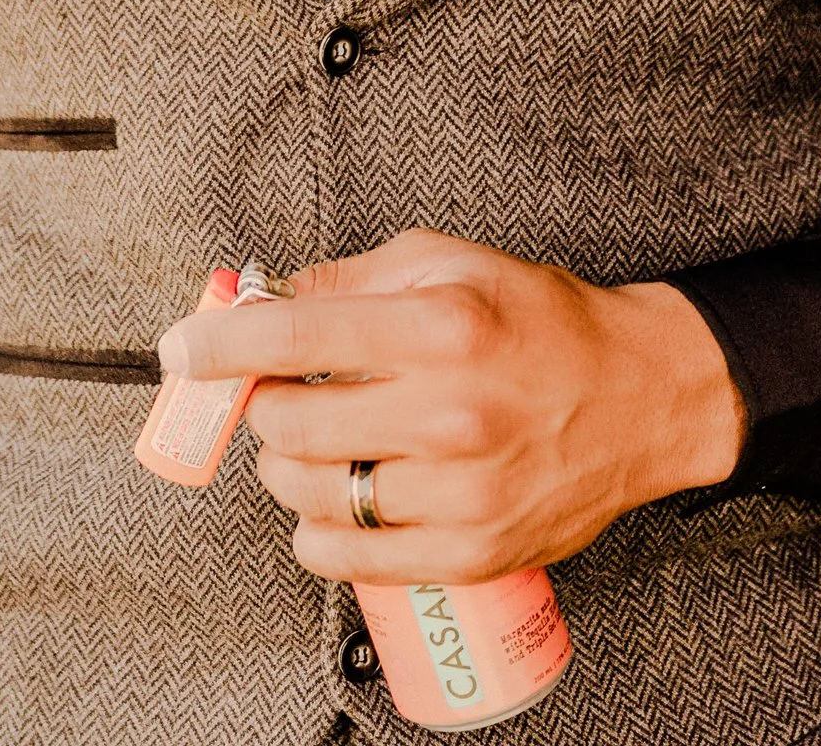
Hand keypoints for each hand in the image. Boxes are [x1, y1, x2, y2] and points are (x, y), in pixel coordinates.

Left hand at [156, 228, 745, 585]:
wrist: (641, 395)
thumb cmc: (540, 319)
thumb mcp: (449, 261)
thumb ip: (353, 278)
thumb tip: (266, 297)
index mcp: (437, 326)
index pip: (294, 338)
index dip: (218, 345)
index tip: (180, 351)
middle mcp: (447, 412)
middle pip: (290, 426)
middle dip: (260, 407)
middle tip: (273, 393)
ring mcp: (460, 491)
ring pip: (313, 495)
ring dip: (284, 470)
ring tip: (307, 444)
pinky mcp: (470, 549)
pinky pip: (353, 560)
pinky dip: (316, 535)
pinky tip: (325, 507)